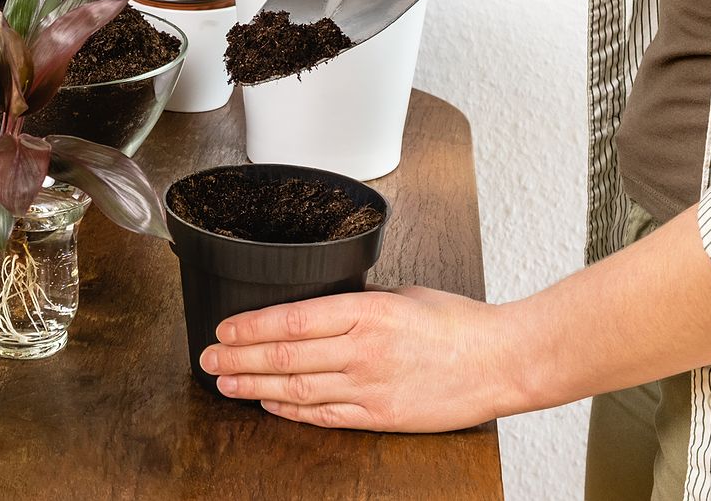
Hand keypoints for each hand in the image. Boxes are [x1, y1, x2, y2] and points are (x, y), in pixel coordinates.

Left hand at [200, 287, 523, 431]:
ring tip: (226, 383)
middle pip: (284, 355)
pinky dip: (291, 410)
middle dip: (238, 358)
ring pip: (297, 388)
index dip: (250, 326)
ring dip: (255, 385)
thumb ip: (359, 304)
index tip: (224, 328)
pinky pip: (324, 414)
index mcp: (368, 311)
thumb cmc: (459, 323)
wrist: (501, 361)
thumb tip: (322, 308)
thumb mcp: (403, 295)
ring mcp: (370, 386)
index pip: (292, 318)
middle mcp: (363, 349)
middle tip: (208, 358)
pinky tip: (269, 403)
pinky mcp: (380, 415)